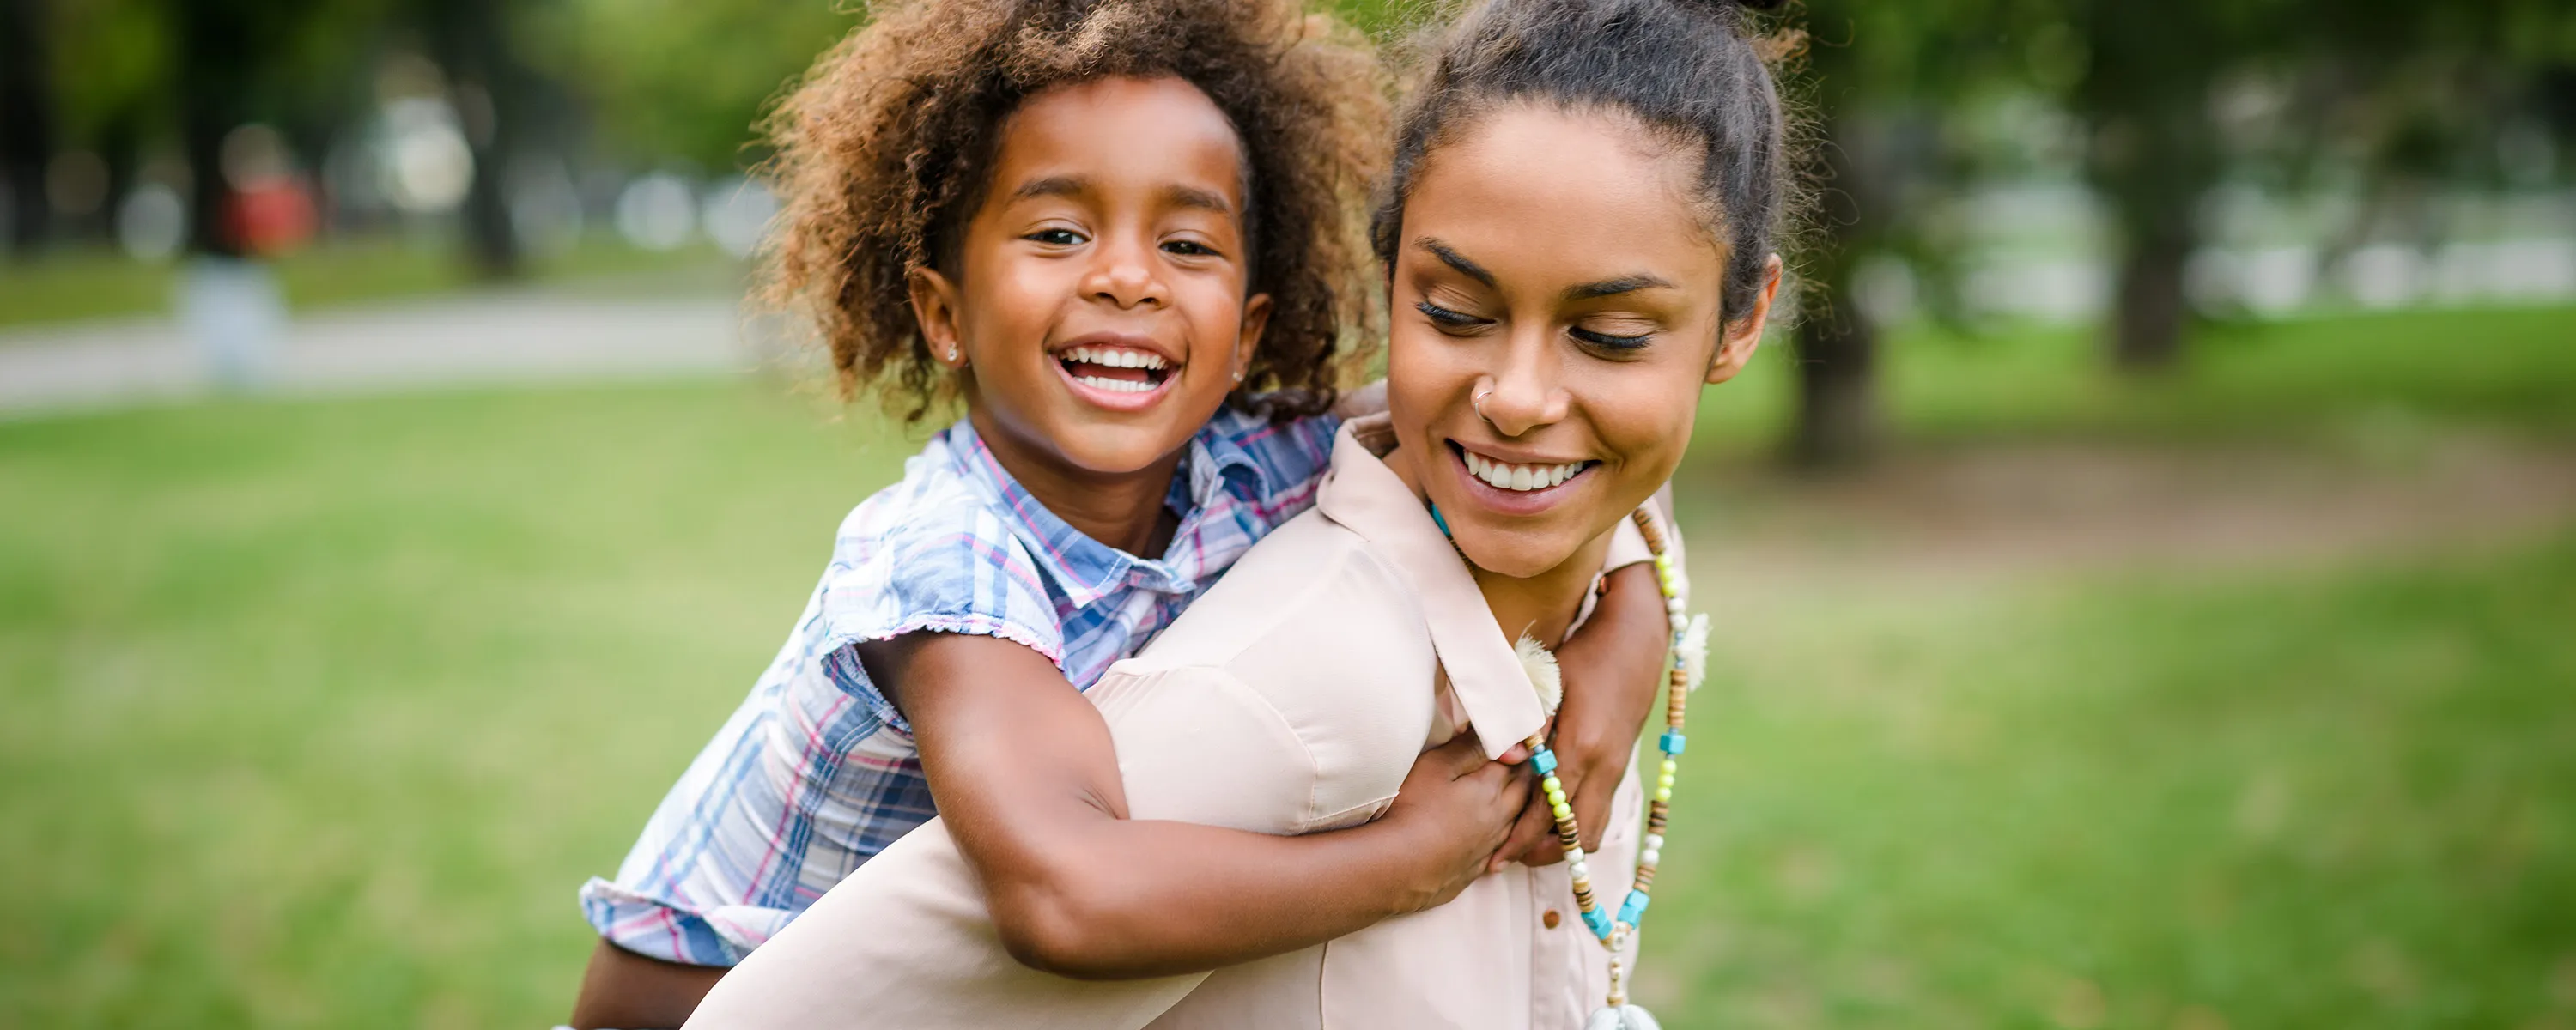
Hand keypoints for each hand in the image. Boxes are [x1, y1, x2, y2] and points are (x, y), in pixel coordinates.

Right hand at [1377, 732, 1529, 912]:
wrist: (1398, 868)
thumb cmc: (1413, 810)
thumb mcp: (1437, 766)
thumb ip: (1471, 748)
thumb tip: (1506, 738)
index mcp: (1491, 789)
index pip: (1517, 762)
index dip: (1515, 748)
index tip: (1512, 739)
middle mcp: (1498, 818)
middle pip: (1523, 792)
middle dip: (1522, 774)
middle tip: (1516, 762)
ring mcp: (1488, 847)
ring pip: (1515, 822)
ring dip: (1515, 806)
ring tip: (1506, 795)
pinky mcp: (1474, 869)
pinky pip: (1498, 849)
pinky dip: (1500, 837)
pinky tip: (1489, 836)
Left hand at [1500, 563, 1665, 866]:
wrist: (1636, 640)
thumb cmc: (1585, 654)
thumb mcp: (1548, 681)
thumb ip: (1527, 722)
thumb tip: (1506, 757)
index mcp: (1582, 746)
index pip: (1548, 810)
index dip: (1521, 839)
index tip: (1496, 857)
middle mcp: (1603, 765)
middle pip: (1577, 834)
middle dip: (1542, 853)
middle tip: (1507, 856)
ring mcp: (1616, 768)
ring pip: (1594, 829)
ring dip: (1563, 843)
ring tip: (1528, 842)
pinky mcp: (1620, 766)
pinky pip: (1599, 811)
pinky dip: (1576, 824)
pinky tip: (1550, 817)